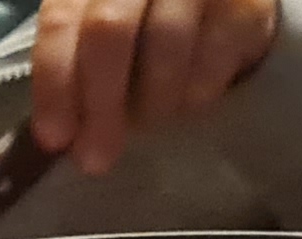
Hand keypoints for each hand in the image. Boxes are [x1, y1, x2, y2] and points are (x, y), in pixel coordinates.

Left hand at [32, 0, 282, 177]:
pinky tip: (189, 100)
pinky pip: (211, 64)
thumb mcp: (107, 28)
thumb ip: (78, 65)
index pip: (61, 19)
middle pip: (109, 31)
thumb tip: (63, 136)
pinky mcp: (247, 4)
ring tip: (151, 117)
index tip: (55, 138)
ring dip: (151, 103)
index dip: (55, 81)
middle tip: (97, 159)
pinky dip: (194, 96)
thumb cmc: (151, 19)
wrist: (226, 0)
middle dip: (99, 104)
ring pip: (163, 49)